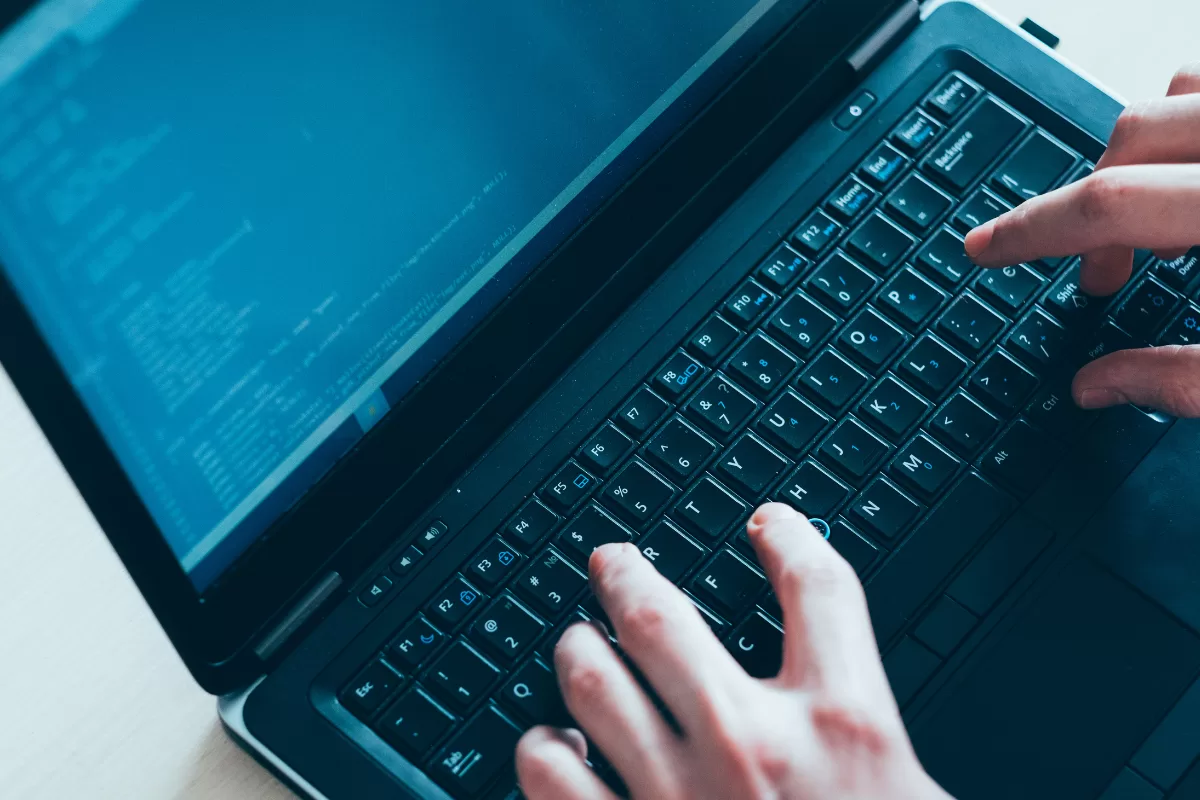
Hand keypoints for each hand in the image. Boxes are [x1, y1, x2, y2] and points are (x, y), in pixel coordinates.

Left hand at [515, 504, 951, 799]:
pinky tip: (549, 748)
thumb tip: (852, 708)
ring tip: (573, 641)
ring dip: (574, 653)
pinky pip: (552, 784)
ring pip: (591, 683)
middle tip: (611, 561)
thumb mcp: (913, 795)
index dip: (790, 535)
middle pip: (662, 614)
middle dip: (625, 573)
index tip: (769, 521)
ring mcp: (680, 798)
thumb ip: (877, 747)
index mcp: (844, 723)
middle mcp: (752, 743)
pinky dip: (541, 754)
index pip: (818, 584)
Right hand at [964, 62, 1199, 415]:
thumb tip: (1098, 388)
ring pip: (1175, 93)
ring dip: (1140, 153)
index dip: (1030, 230)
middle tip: (1107, 276)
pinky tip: (1196, 177)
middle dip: (1090, 207)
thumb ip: (1181, 380)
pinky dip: (1186, 120)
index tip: (984, 249)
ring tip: (1158, 218)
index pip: (1107, 205)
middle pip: (1127, 143)